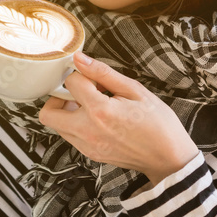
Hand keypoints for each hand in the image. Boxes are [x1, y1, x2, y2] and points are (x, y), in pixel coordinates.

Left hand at [38, 52, 198, 184]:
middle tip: (78, 93)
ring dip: (66, 112)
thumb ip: (103, 73)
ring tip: (91, 106)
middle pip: (48, 112)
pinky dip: (75, 125)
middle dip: (58, 97)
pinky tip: (97, 120)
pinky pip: (70, 137)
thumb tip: (79, 59)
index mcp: (99, 111)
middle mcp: (87, 130)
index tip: (94, 78)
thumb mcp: (135, 90)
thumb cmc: (157, 123)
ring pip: (56, 126)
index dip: (81, 75)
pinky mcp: (89, 155)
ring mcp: (86, 146)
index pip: (71, 83)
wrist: (168, 157)